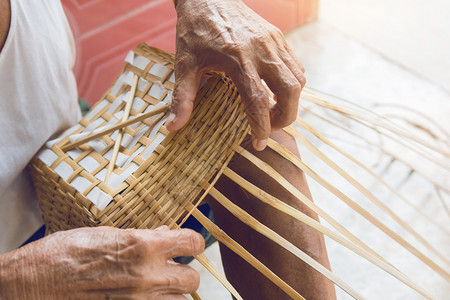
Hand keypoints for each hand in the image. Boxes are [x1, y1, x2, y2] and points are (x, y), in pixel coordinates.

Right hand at [0, 226, 204, 298]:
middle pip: (193, 280)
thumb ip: (141, 236)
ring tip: (156, 286)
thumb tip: (165, 233)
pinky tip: (142, 296)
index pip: (192, 243)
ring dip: (172, 293)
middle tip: (171, 268)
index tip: (189, 245)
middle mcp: (147, 276)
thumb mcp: (105, 234)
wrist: (33, 285)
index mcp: (143, 246)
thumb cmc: (64, 253)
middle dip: (185, 273)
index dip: (193, 243)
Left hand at [167, 0, 305, 150]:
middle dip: (286, 117)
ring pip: (298, 78)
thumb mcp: (184, 64)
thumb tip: (172, 128)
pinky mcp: (278, 37)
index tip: (260, 143)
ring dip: (291, 101)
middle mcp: (261, 50)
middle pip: (290, 90)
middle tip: (271, 129)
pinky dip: (292, 84)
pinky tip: (276, 91)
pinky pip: (296, 66)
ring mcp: (273, 42)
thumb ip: (182, 97)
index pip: (258, 99)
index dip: (262, 126)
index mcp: (237, 58)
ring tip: (274, 112)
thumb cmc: (194, 31)